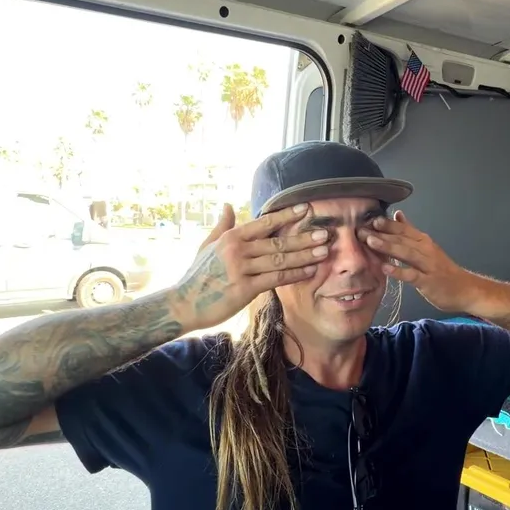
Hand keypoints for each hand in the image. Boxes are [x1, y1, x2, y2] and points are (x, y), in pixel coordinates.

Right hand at [175, 203, 328, 330]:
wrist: (183, 303)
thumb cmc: (197, 275)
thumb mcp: (207, 246)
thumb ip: (222, 226)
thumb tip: (228, 205)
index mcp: (230, 237)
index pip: (264, 222)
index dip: (286, 215)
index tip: (306, 208)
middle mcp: (237, 250)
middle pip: (277, 242)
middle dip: (303, 238)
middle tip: (325, 234)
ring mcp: (241, 269)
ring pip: (279, 260)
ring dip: (304, 256)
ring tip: (324, 251)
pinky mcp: (244, 289)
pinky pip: (275, 280)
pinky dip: (294, 275)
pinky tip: (310, 272)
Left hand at [358, 211, 476, 312]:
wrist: (465, 289)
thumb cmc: (442, 270)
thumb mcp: (427, 247)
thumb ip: (411, 231)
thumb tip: (398, 214)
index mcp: (423, 241)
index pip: (403, 228)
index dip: (387, 224)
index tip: (369, 219)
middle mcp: (426, 249)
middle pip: (402, 238)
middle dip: (381, 233)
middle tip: (362, 229)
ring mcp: (428, 265)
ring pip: (406, 253)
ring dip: (388, 246)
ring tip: (370, 242)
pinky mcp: (428, 281)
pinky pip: (412, 275)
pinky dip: (399, 271)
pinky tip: (385, 268)